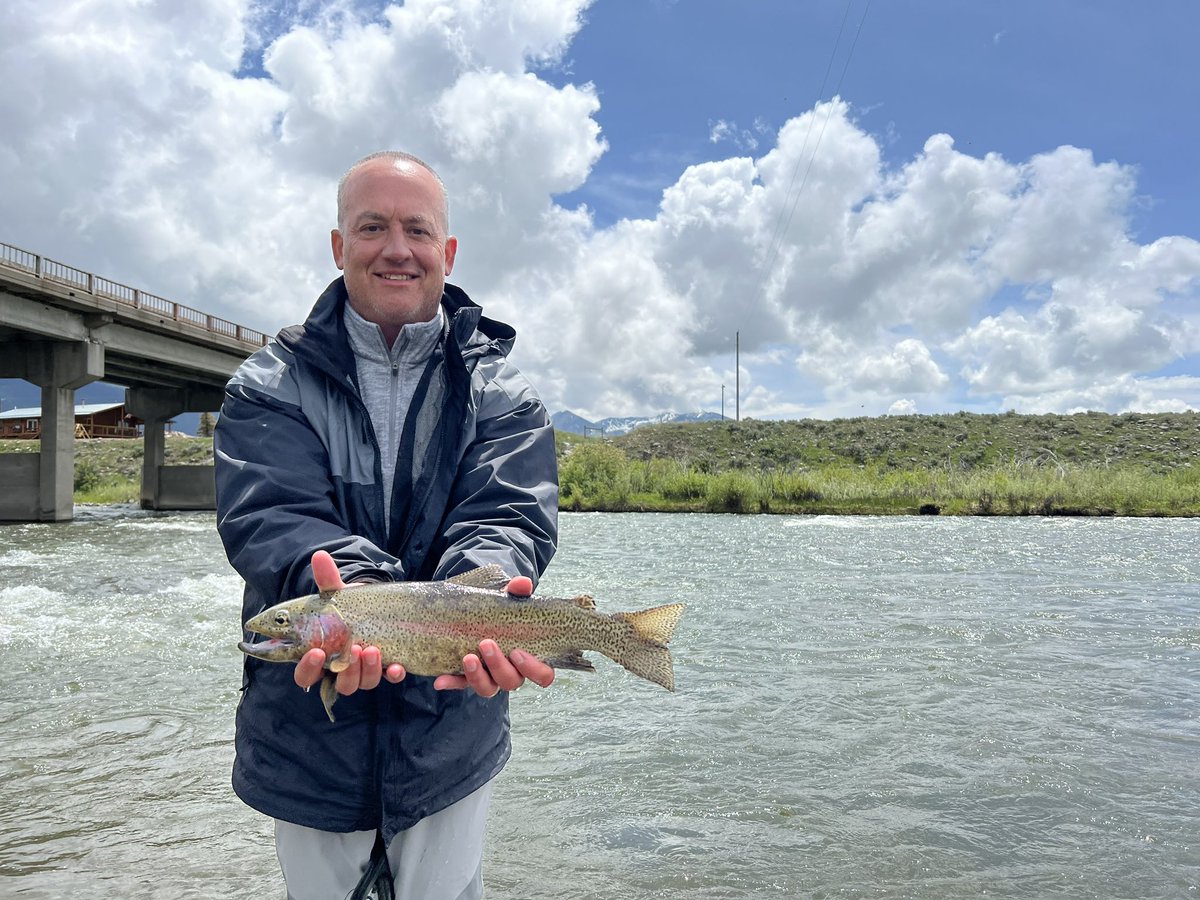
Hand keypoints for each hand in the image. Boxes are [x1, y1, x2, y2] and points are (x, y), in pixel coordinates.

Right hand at [293, 550, 405, 693]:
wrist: (373, 606)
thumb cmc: (348, 607)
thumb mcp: (337, 595)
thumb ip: (327, 579)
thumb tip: (319, 555)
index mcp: (320, 656)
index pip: (305, 675)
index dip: (308, 668)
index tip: (316, 652)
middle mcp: (340, 669)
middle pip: (338, 684)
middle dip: (347, 671)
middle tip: (354, 649)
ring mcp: (363, 671)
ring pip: (362, 683)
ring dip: (367, 670)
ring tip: (372, 649)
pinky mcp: (385, 668)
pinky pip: (388, 678)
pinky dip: (393, 674)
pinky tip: (397, 666)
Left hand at [433, 575, 554, 695]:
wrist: (478, 612)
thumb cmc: (502, 611)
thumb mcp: (510, 599)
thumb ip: (518, 592)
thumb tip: (523, 583)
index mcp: (529, 658)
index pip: (543, 674)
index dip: (533, 669)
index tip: (517, 652)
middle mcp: (511, 672)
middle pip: (511, 681)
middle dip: (498, 665)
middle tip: (485, 643)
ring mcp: (489, 677)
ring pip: (488, 688)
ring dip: (477, 676)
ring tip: (467, 657)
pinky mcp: (467, 678)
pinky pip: (460, 684)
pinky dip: (451, 682)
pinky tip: (440, 680)